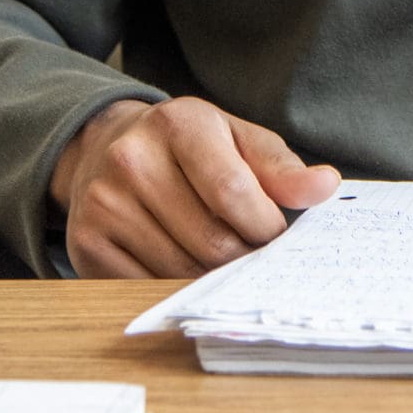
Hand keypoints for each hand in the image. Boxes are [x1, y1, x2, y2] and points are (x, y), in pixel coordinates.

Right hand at [50, 97, 340, 278]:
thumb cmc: (188, 146)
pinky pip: (145, 288)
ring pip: (180, 271)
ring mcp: (104, 203)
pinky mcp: (86, 243)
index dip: (265, 226)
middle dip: (243, 257)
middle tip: (250, 252)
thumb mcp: (236, 139)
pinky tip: (181, 265)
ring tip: (218, 257)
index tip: (276, 236)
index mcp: (178, 124)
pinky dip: (173, 288)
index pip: (232, 191)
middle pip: (210, 240)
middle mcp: (132, 159)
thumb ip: (281, 167)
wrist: (107, 145)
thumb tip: (326, 186)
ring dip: (211, 277)